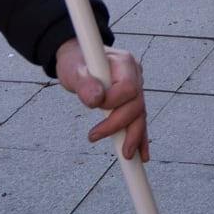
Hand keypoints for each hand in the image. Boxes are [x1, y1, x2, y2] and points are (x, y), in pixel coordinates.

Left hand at [59, 40, 149, 161]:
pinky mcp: (132, 101)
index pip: (128, 87)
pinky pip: (137, 120)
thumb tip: (96, 100)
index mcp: (124, 62)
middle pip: (136, 105)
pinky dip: (139, 137)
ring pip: (140, 116)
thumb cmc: (76, 60)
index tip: (94, 106)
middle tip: (94, 136)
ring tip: (126, 154)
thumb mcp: (73, 69)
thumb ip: (84, 82)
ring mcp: (136, 88)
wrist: (78, 59)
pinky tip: (141, 154)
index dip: (114, 101)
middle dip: (119, 125)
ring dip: (133, 136)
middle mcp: (135, 75)